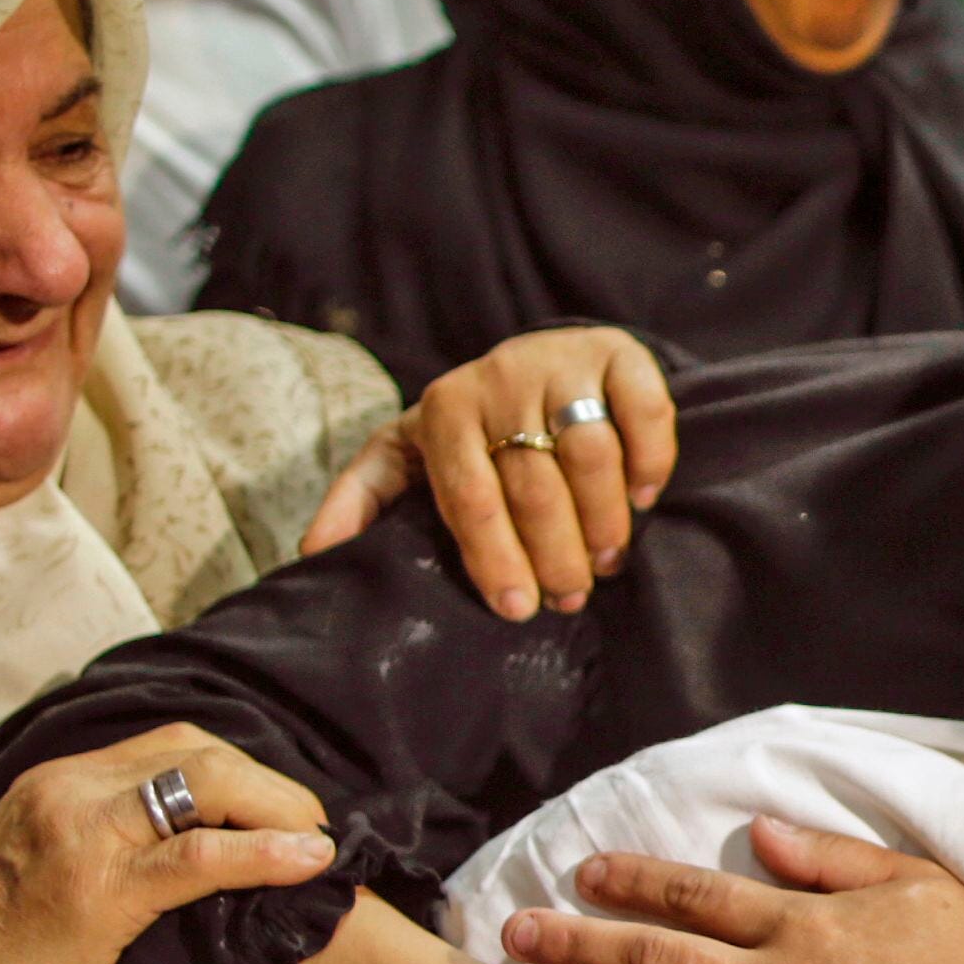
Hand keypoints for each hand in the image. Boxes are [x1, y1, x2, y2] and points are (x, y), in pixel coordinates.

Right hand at [0, 724, 337, 963]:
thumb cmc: (0, 951)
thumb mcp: (45, 868)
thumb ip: (104, 840)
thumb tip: (186, 842)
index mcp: (59, 782)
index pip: (168, 745)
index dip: (236, 768)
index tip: (276, 803)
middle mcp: (70, 790)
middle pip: (195, 753)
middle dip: (267, 783)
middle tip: (309, 822)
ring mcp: (83, 834)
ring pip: (205, 786)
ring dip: (276, 808)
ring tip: (315, 841)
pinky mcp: (100, 889)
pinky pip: (199, 856)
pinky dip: (264, 854)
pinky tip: (306, 861)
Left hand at [298, 325, 675, 617]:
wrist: (537, 358)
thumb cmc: (469, 428)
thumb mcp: (407, 455)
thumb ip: (360, 500)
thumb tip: (313, 556)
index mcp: (443, 409)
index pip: (470, 498)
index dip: (495, 560)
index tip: (515, 610)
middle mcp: (499, 378)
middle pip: (534, 486)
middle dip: (555, 555)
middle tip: (569, 598)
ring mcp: (561, 362)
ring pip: (591, 455)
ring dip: (604, 522)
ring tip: (605, 562)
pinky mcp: (616, 354)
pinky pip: (643, 412)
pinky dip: (649, 461)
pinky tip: (641, 499)